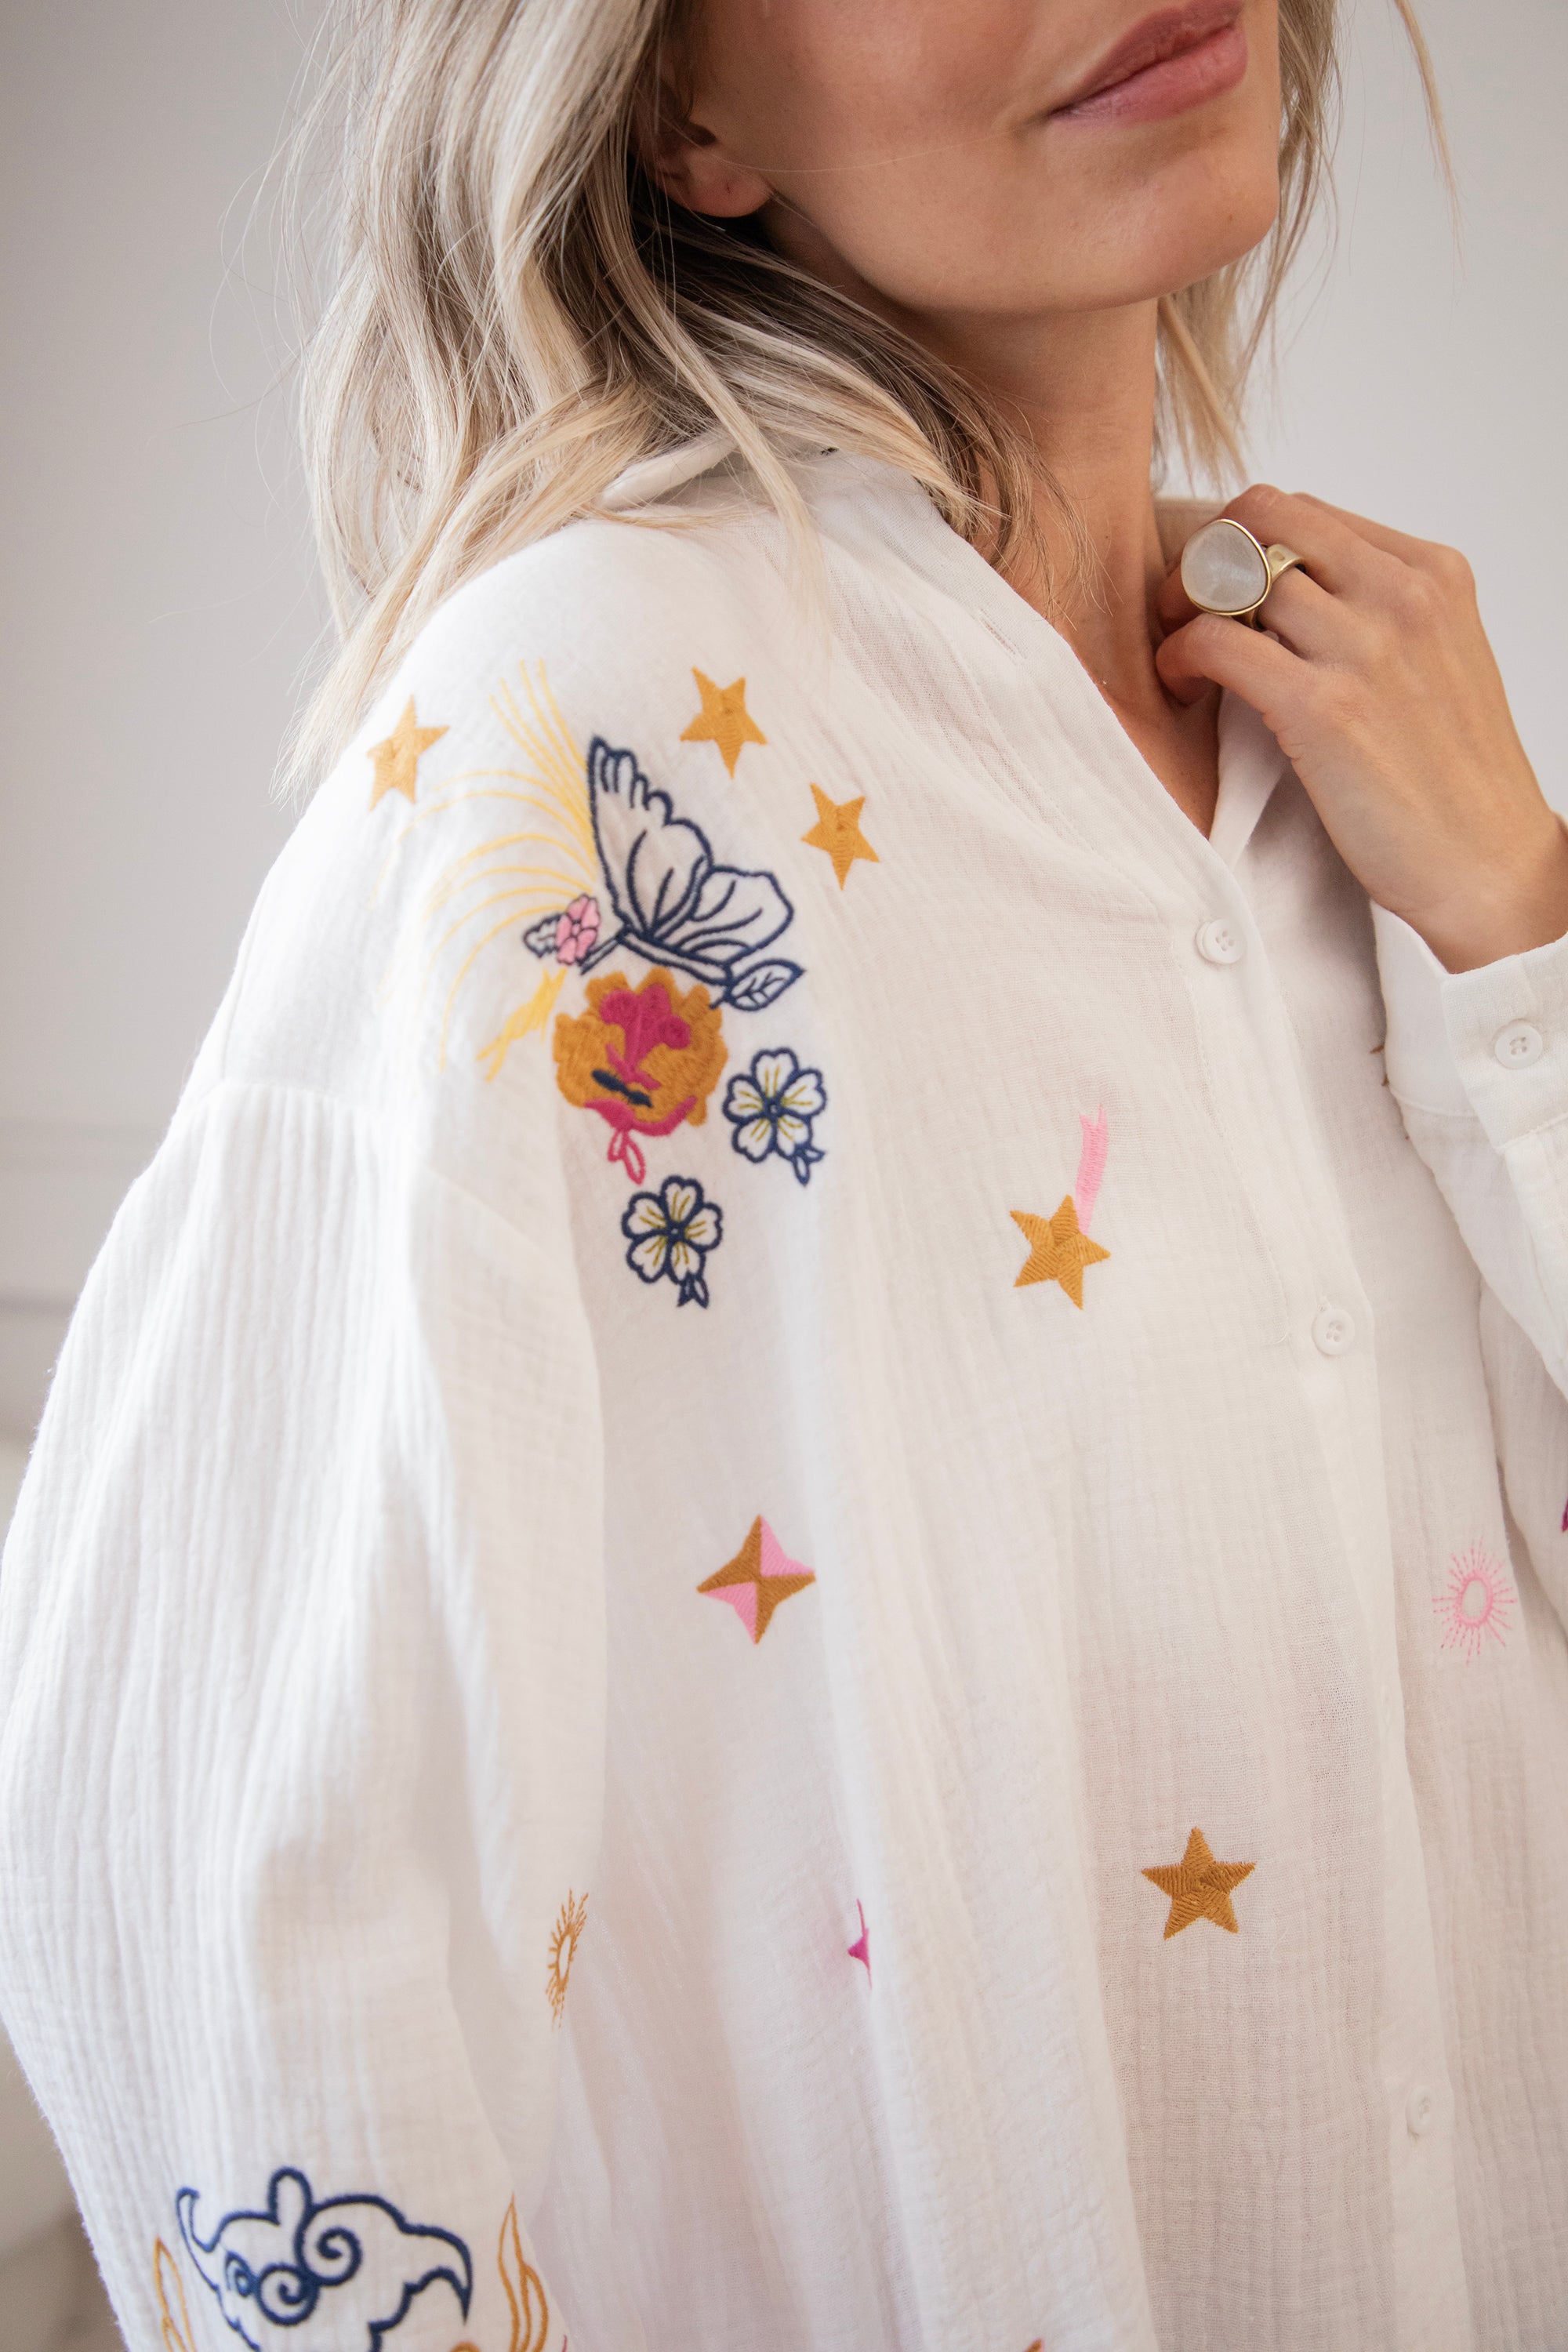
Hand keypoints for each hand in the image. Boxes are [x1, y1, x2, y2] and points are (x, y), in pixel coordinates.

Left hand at [1154, 486, 1567, 971]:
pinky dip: (1179, 654)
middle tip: (1183, 607)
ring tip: (1183, 657)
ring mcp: (1366, 646)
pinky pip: (1215, 641)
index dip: (1244, 541)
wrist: (1484, 864)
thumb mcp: (1433, 659)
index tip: (1221, 588)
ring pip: (1230, 574)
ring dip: (1182, 607)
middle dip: (1205, 554)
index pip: (1305, 510)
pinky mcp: (1323, 707)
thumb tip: (1284, 583)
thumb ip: (1373, 608)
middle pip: (1261, 519)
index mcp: (1432, 572)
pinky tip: (1182, 684)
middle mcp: (1403, 593)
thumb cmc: (1448, 775)